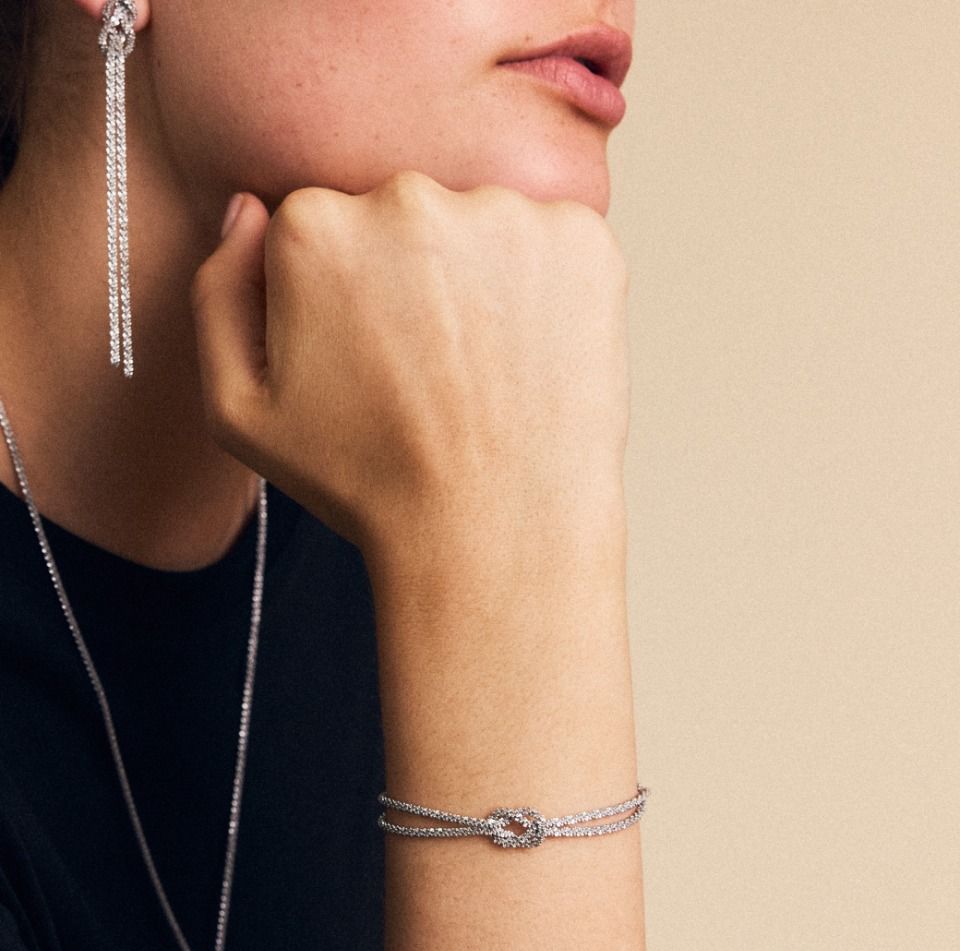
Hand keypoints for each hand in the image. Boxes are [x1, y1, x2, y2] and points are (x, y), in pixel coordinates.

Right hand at [190, 170, 630, 570]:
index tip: (366, 361)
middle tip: (427, 371)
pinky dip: (545, 286)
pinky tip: (531, 358)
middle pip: (399, 217)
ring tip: (482, 372)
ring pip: (477, 225)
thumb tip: (249, 209)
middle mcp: (407, 197)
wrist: (495, 533)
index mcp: (312, 226)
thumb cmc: (366, 482)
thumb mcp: (240, 411)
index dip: (341, 299)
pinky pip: (550, 241)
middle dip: (409, 277)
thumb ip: (219, 293)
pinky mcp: (582, 238)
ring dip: (479, 278)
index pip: (319, 226)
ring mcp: (504, 212)